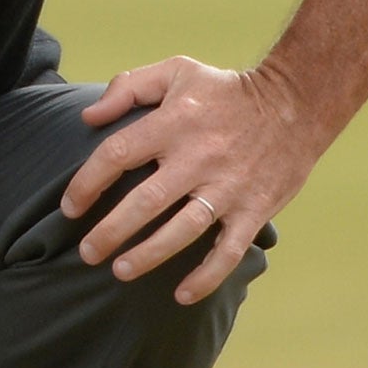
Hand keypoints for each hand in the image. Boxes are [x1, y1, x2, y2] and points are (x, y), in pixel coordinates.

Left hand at [59, 56, 321, 303]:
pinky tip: (182, 295)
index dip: (87, 183)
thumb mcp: (176, 71)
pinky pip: (228, 250)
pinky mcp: (255, 209)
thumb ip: (128, 87)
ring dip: (149, 255)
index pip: (117, 154)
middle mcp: (198, 157)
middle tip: (87, 253)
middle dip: (110, 231)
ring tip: (120, 271)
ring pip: (183, 229)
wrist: (298, 102)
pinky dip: (207, 276)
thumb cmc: (226, 91)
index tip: (70, 207)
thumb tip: (88, 117)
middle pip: (145, 201)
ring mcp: (229, 186)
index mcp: (173, 123)